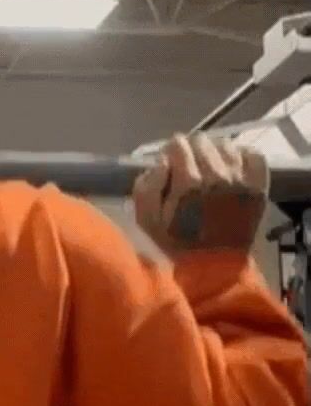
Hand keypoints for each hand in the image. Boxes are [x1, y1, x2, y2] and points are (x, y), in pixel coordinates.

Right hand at [133, 134, 268, 256]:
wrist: (215, 265)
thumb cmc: (176, 243)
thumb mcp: (145, 219)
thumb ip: (145, 186)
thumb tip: (160, 163)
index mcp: (188, 183)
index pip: (178, 144)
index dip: (170, 153)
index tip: (170, 166)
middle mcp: (217, 174)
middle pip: (202, 140)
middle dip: (191, 151)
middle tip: (188, 170)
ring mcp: (242, 178)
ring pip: (226, 144)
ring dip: (215, 153)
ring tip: (210, 170)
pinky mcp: (259, 184)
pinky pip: (252, 154)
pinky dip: (240, 157)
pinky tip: (231, 169)